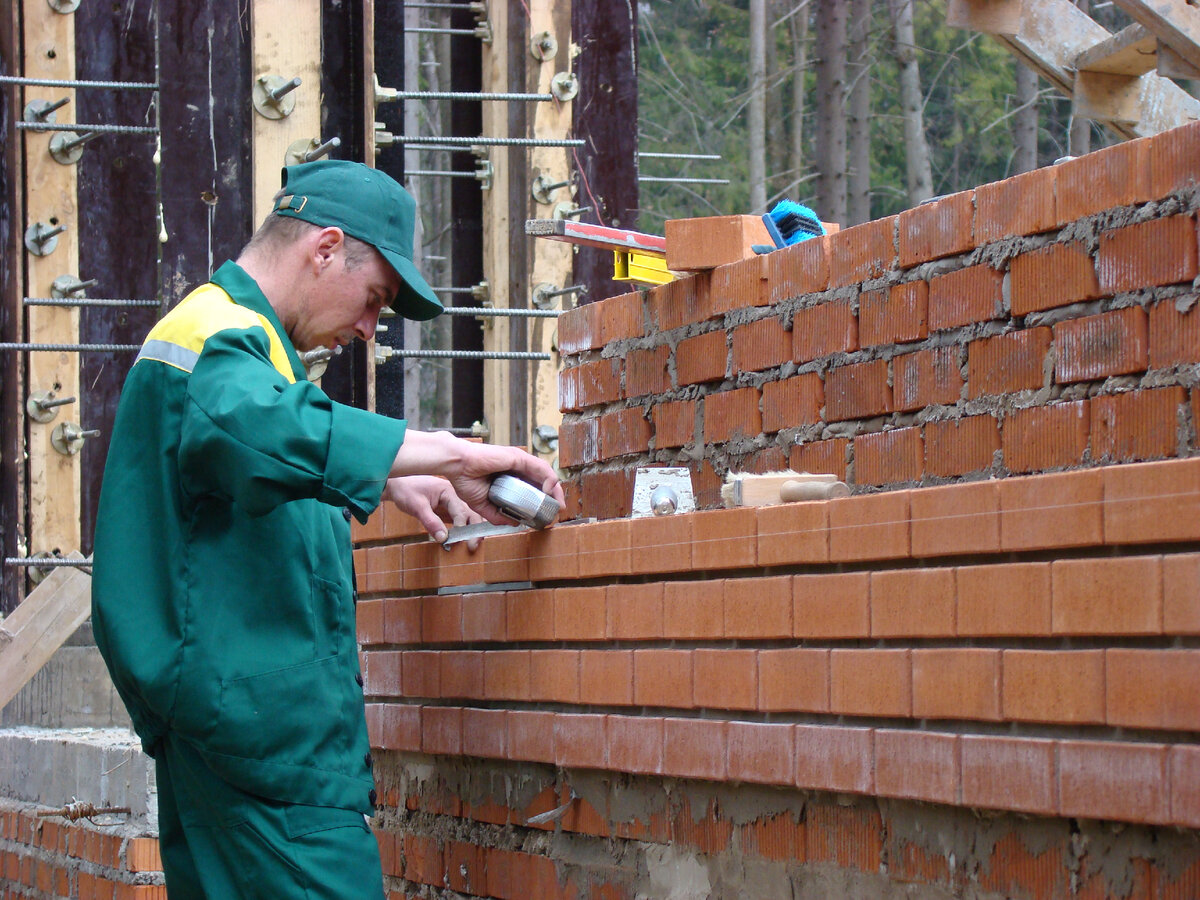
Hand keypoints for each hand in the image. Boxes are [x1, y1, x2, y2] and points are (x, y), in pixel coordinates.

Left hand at [381, 475, 483, 546]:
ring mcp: (451, 503)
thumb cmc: (405, 491)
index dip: (461, 526)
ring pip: (468, 517)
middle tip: (473, 545)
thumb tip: (443, 538)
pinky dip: (463, 530)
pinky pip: (458, 520)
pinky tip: (465, 540)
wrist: (396, 486)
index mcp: (449, 491)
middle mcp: (454, 496)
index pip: (460, 510)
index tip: (458, 539)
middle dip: (474, 529)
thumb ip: (431, 522)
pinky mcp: (446, 510)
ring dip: (471, 530)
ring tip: (473, 544)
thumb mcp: (417, 506)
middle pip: (470, 513)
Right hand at [389, 431, 564, 525]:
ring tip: (558, 505)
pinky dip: (548, 479)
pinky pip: (540, 468)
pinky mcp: (518, 457)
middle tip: (556, 512)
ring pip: (545, 475)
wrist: (456, 466)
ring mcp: (519, 461)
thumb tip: (514, 524)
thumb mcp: (482, 504)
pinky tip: (550, 492)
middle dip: (552, 497)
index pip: (531, 488)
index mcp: (508, 477)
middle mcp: (516, 468)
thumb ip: (497, 515)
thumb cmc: (465, 479)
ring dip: (555, 490)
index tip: (545, 514)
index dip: (541, 500)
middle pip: (542, 482)